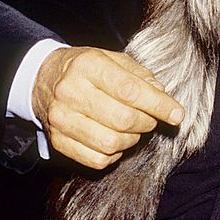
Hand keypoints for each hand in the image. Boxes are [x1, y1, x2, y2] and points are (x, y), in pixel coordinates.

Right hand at [32, 46, 182, 168]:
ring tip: (133, 128)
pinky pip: (97, 160)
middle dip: (147, 122)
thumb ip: (139, 75)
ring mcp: (61, 119)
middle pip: (123, 120)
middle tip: (150, 118)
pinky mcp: (58, 141)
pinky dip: (115, 154)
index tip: (177, 114)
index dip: (158, 105)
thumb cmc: (85, 68)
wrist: (43, 78)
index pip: (130, 91)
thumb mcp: (112, 59)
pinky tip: (115, 140)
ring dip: (132, 140)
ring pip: (111, 143)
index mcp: (87, 65)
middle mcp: (70, 91)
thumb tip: (162, 96)